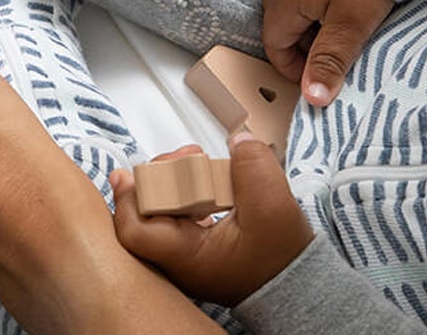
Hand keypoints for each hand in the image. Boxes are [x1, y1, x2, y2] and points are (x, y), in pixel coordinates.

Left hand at [112, 135, 312, 305]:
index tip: (136, 170)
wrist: (298, 286)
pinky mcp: (197, 243)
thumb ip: (253, 167)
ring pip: (161, 207)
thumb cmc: (282, 262)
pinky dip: (187, 188)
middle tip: (187, 156)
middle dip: (161, 173)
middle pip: (144, 210)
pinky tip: (206, 177)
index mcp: (187, 257)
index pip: (135, 231)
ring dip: (175, 177)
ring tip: (200, 160)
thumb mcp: (273, 208)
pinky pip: (177, 210)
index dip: (128, 196)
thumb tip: (237, 140)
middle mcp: (180, 259)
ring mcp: (187, 252)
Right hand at [261, 0, 392, 105]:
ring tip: (343, 20)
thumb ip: (329, 62)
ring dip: (310, 14)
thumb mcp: (351, 26)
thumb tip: (311, 98)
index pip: (274, 44)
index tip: (319, 76)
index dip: (294, 67)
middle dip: (304, 41)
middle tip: (336, 49)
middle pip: (280, 20)